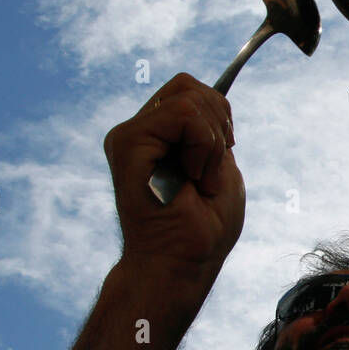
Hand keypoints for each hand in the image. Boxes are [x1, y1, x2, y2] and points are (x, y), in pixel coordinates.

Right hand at [103, 73, 245, 282]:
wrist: (182, 264)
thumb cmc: (203, 228)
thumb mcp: (219, 166)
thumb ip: (211, 131)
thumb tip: (215, 98)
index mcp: (157, 137)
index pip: (190, 91)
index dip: (218, 115)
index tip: (221, 156)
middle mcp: (138, 132)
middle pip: (188, 85)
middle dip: (218, 123)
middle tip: (210, 170)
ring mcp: (128, 136)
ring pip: (188, 96)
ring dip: (212, 141)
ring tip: (199, 179)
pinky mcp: (127, 143)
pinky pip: (182, 114)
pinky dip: (203, 144)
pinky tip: (193, 177)